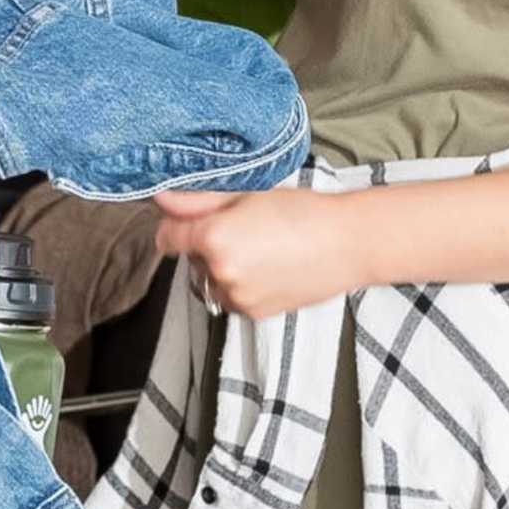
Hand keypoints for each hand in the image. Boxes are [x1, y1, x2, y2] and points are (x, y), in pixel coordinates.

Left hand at [149, 181, 363, 320]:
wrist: (347, 244)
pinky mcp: (253, 313)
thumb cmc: (302, 212)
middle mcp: (219, 271)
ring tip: (260, 250)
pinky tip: (269, 268)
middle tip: (243, 228)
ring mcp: (236, 296)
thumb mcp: (247, 195)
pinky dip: (242, 285)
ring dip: (223, 268)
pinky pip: (232, 297)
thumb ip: (197, 201)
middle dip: (206, 245)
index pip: (167, 238)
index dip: (177, 227)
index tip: (190, 221)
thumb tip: (161, 198)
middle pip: (191, 259)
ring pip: (211, 280)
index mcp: (213, 237)